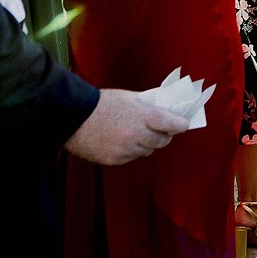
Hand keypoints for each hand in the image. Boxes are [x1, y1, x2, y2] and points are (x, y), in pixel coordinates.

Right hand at [65, 88, 189, 165]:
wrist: (74, 116)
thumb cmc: (102, 103)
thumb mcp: (129, 97)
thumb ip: (149, 104)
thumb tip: (166, 109)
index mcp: (143, 116)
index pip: (173, 124)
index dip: (181, 124)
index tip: (183, 123)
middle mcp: (137, 135)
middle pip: (163, 141)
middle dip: (164, 135)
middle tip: (160, 128)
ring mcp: (126, 150)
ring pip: (147, 151)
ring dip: (147, 144)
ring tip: (136, 133)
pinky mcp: (115, 160)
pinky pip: (132, 157)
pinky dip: (132, 150)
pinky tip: (122, 140)